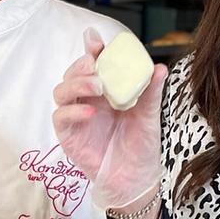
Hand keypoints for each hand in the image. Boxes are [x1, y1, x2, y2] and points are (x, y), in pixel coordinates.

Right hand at [52, 28, 166, 209]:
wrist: (136, 178)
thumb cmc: (140, 145)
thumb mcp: (148, 115)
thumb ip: (150, 92)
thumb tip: (159, 68)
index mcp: (105, 89)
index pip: (93, 63)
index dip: (91, 49)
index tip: (95, 39)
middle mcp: (87, 100)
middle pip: (72, 73)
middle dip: (81, 65)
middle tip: (96, 66)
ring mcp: (75, 116)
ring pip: (61, 91)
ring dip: (76, 84)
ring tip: (97, 87)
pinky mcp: (68, 135)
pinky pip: (60, 117)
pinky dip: (72, 112)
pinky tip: (89, 112)